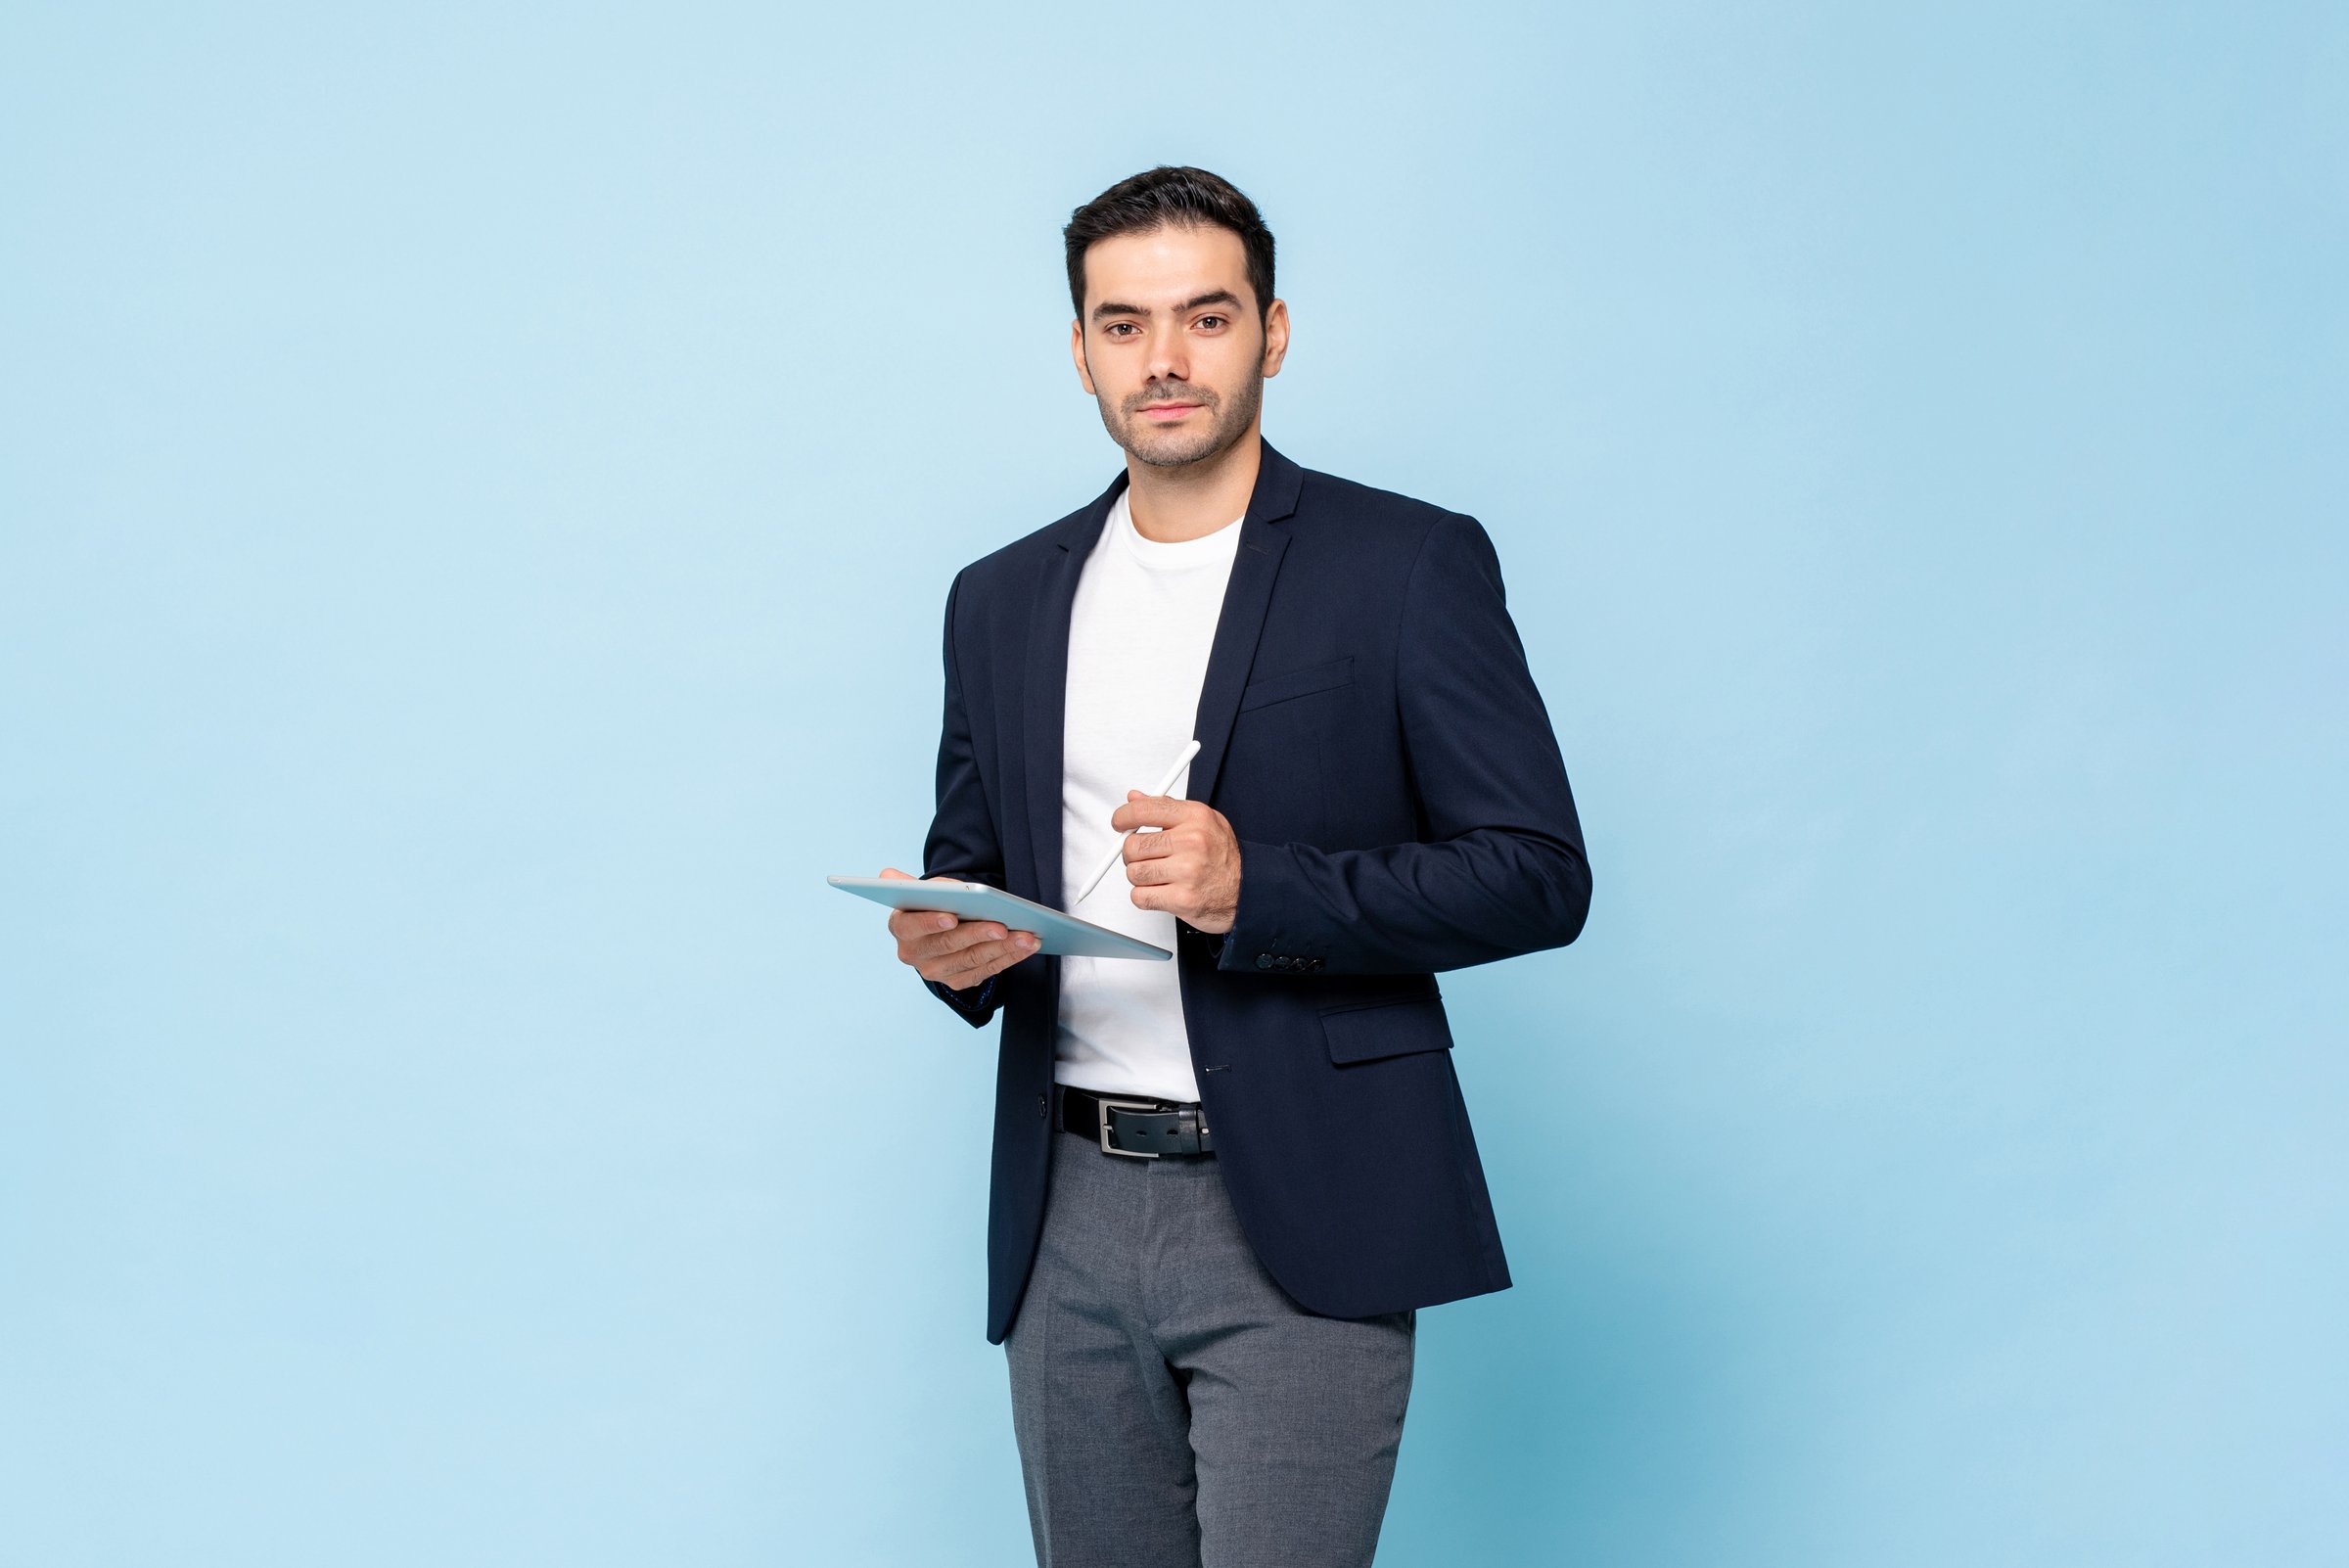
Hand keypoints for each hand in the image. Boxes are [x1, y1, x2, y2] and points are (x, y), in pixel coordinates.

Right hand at [879, 867, 1037, 988]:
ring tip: (1027, 936)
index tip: (952, 917)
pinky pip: (986, 971)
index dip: (931, 922)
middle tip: (1004, 925)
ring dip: (1003, 948)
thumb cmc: (931, 904)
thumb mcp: (919, 891)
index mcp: (901, 927)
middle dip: (979, 934)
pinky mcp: (957, 981)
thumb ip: (907, 883)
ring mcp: (936, 972)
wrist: (940, 928)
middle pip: (949, 945)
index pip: (913, 926)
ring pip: (972, 960)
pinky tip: (1026, 947)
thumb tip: (888, 875)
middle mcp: (914, 954)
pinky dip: (1009, 958)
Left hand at [1110, 793, 1241, 933]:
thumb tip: (1135, 798)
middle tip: (1145, 856)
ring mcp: (1187, 871)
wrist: (1247, 891)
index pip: (1143, 810)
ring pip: (1134, 873)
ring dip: (1141, 877)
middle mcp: (1192, 841)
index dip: (1123, 817)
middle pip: (1132, 845)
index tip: (1120, 823)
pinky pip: (1140, 896)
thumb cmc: (1224, 856)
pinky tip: (1161, 891)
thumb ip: (1166, 808)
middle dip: (1132, 854)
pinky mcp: (1182, 899)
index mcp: (1195, 817)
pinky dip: (1145, 896)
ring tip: (1159, 875)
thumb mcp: (1202, 821)